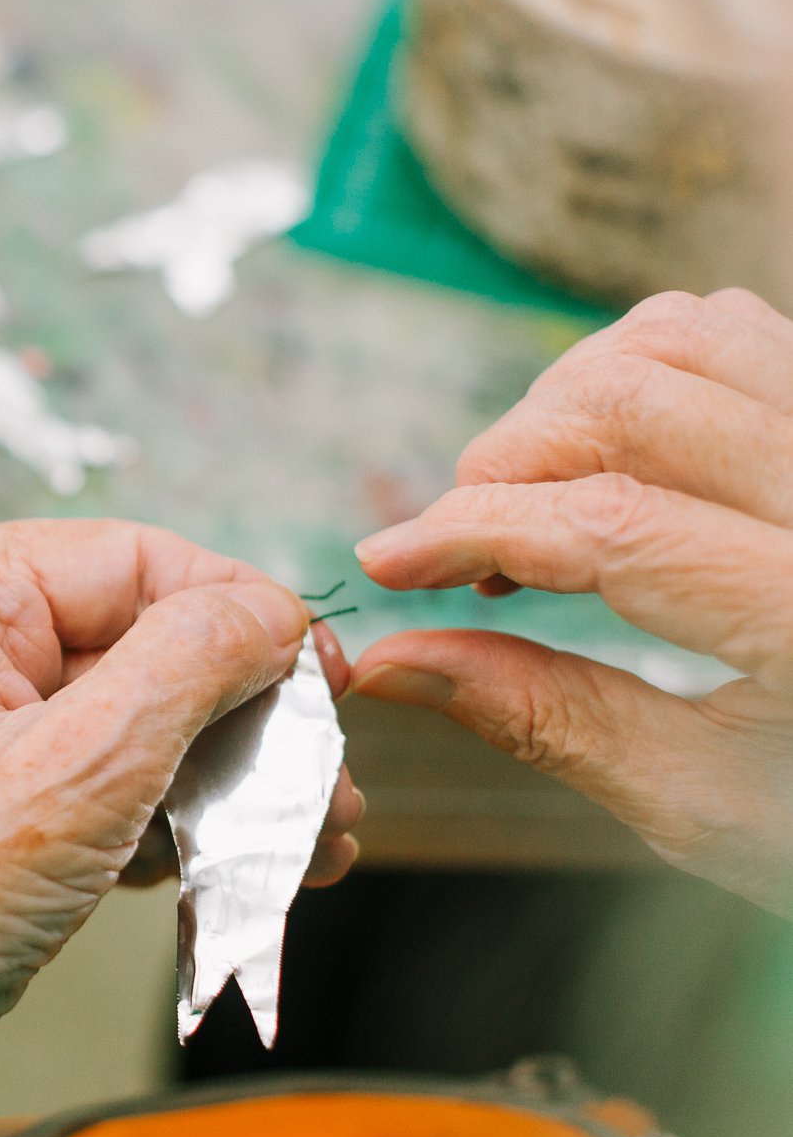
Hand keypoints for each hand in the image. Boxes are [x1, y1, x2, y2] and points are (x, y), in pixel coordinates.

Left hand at [0, 520, 359, 1136]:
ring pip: (121, 723)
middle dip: (241, 717)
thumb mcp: (81, 768)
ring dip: (218, 779)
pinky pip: (89, 784)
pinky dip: (162, 820)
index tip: (327, 676)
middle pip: (134, 640)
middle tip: (324, 779)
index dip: (242, 613)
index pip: (131, 558)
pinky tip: (232, 867)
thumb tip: (267, 612)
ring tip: (305, 837)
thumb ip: (189, 664)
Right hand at [355, 288, 792, 914]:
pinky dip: (658, 367)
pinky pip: (748, 328)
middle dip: (508, 460)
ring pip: (687, 331)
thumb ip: (549, 719)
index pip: (604, 525)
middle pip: (628, 397)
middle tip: (469, 549)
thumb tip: (395, 663)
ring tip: (546, 491)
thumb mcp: (714, 807)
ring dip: (576, 396)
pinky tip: (628, 452)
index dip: (466, 532)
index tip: (388, 563)